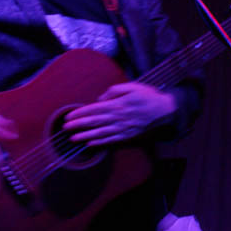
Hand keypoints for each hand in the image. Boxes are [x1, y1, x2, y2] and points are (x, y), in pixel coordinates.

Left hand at [62, 82, 176, 145]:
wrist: (165, 110)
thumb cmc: (148, 95)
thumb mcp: (132, 86)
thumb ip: (114, 91)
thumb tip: (99, 98)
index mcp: (118, 104)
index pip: (94, 109)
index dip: (80, 113)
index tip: (68, 116)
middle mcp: (119, 118)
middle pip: (94, 122)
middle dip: (78, 125)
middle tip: (65, 128)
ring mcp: (123, 128)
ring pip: (101, 133)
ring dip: (85, 136)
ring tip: (73, 138)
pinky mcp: (128, 135)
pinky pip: (112, 139)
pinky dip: (100, 142)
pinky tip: (90, 143)